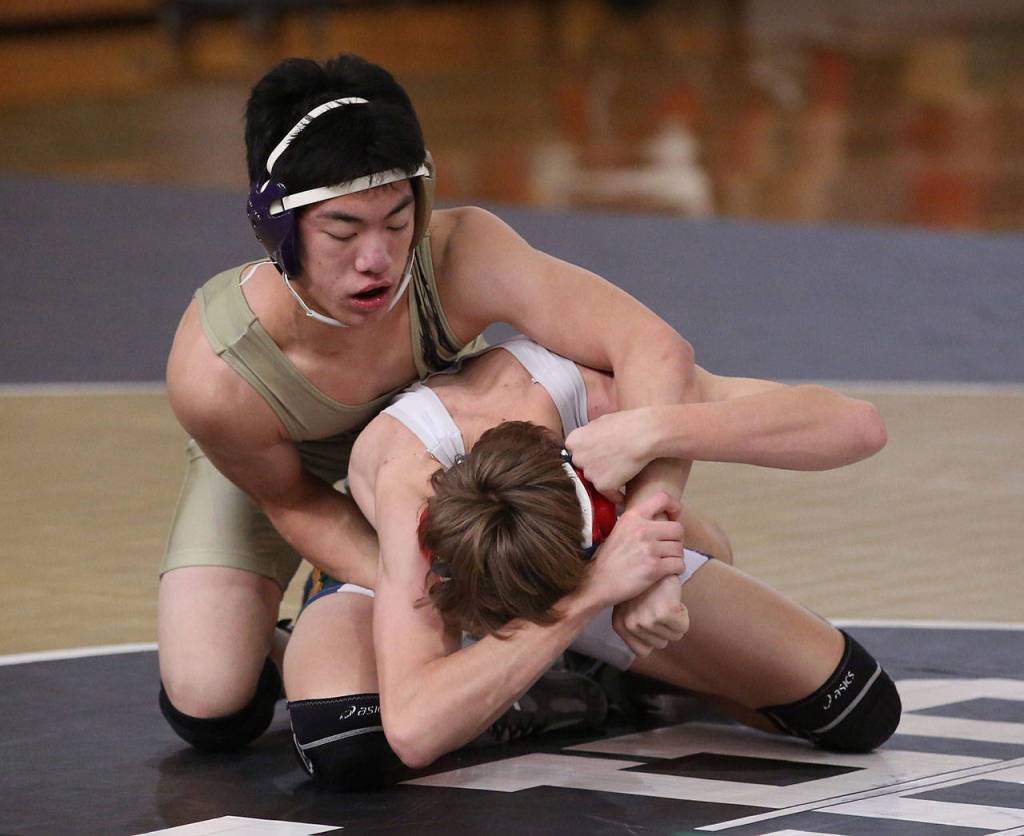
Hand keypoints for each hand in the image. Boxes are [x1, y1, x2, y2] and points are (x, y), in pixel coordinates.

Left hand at [564, 408, 657, 503]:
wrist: (644, 434)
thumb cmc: (627, 424)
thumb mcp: (600, 422)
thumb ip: (589, 435)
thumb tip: (588, 442)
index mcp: (573, 441)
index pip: (574, 454)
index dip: (587, 456)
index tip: (596, 458)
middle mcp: (577, 458)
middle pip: (583, 468)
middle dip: (594, 468)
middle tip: (609, 465)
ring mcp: (589, 473)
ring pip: (595, 482)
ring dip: (605, 480)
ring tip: (620, 475)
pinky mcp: (602, 485)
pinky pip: (608, 494)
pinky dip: (616, 496)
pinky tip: (623, 494)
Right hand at [581, 491, 684, 609]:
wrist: (597, 583)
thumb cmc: (609, 558)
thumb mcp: (619, 530)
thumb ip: (638, 522)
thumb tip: (659, 517)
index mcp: (632, 517)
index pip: (662, 498)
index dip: (674, 507)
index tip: (673, 517)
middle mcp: (642, 530)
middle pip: (678, 528)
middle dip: (677, 540)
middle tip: (669, 547)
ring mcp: (649, 549)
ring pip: (679, 549)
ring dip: (676, 556)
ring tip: (666, 561)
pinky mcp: (654, 568)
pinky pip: (679, 565)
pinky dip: (676, 569)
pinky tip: (667, 571)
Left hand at [612, 575, 689, 656]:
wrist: (652, 557)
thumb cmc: (645, 583)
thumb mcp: (630, 605)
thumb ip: (636, 623)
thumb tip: (652, 642)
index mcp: (619, 625)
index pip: (643, 651)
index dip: (653, 636)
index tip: (652, 618)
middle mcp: (630, 625)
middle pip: (661, 644)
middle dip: (666, 627)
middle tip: (660, 605)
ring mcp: (645, 619)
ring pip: (673, 636)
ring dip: (675, 620)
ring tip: (665, 600)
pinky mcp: (663, 612)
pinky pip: (681, 627)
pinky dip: (683, 614)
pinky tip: (673, 599)